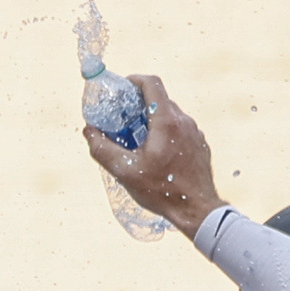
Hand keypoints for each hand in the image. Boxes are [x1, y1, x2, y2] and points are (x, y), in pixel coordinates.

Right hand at [87, 76, 225, 230]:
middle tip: (123, 120)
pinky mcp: (200, 144)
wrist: (197, 210)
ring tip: (138, 141)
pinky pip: (180, 130)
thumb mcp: (125, 171)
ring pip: (170, 116)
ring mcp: (195, 132)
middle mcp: (184, 121)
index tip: (122, 89)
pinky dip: (166, 134)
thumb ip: (102, 149)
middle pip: (159, 100)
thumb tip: (89, 131)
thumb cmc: (162, 190)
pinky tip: (157, 155)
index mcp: (166, 121)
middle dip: (139, 105)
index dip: (134, 81)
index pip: (151, 84)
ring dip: (152, 121)